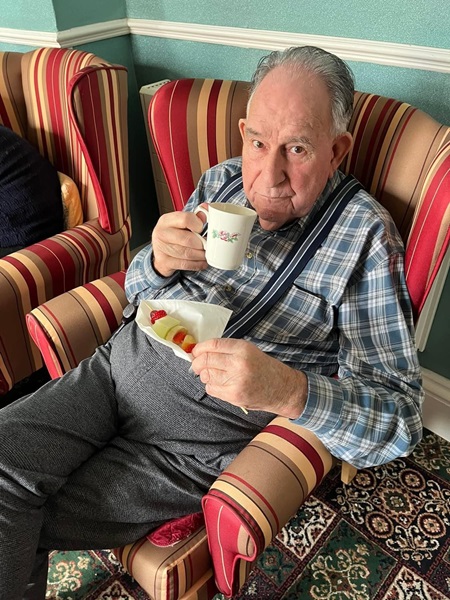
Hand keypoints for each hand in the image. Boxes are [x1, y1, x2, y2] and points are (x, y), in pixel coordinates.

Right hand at [151, 209, 206, 276]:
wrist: (160, 251)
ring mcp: (161, 248)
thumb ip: (194, 216)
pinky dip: (197, 264)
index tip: (202, 229)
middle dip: (202, 244)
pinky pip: (185, 264)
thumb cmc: (173, 235)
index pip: (185, 219)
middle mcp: (162, 233)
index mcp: (166, 220)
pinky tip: (203, 262)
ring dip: (201, 255)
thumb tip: (206, 209)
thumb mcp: (180, 222)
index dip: (198, 225)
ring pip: (187, 253)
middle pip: (188, 239)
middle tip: (208, 245)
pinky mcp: (164, 262)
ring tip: (207, 254)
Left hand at [191, 338, 306, 417]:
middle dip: (197, 363)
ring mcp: (236, 381)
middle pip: (205, 360)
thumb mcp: (248, 350)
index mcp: (243, 349)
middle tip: (197, 364)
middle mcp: (239, 363)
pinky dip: (212, 386)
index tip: (195, 351)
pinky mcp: (234, 396)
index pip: (212, 345)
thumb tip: (200, 351)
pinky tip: (222, 384)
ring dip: (205, 375)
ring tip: (215, 374)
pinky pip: (211, 389)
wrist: (282, 388)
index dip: (199, 348)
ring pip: (206, 376)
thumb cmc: (264, 368)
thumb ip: (226, 349)